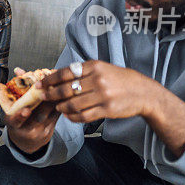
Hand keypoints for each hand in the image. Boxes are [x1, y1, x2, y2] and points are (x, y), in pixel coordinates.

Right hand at [0, 68, 59, 154]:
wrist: (26, 140)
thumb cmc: (17, 118)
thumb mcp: (11, 108)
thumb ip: (16, 89)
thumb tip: (19, 70)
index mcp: (13, 124)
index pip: (16, 121)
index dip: (20, 116)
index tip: (26, 110)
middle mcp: (27, 130)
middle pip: (38, 117)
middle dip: (44, 102)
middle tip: (49, 88)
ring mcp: (41, 131)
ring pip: (50, 115)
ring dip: (55, 100)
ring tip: (59, 88)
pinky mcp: (51, 129)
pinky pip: (57, 116)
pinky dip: (60, 104)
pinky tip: (64, 95)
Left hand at [41, 60, 169, 122]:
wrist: (144, 93)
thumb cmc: (120, 79)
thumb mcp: (103, 68)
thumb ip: (83, 71)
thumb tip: (58, 75)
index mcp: (95, 66)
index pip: (66, 72)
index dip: (50, 79)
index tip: (41, 83)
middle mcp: (98, 80)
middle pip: (66, 89)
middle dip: (51, 93)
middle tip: (42, 96)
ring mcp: (103, 96)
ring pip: (73, 104)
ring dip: (61, 107)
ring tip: (57, 107)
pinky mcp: (107, 110)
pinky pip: (83, 116)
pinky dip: (73, 117)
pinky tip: (68, 115)